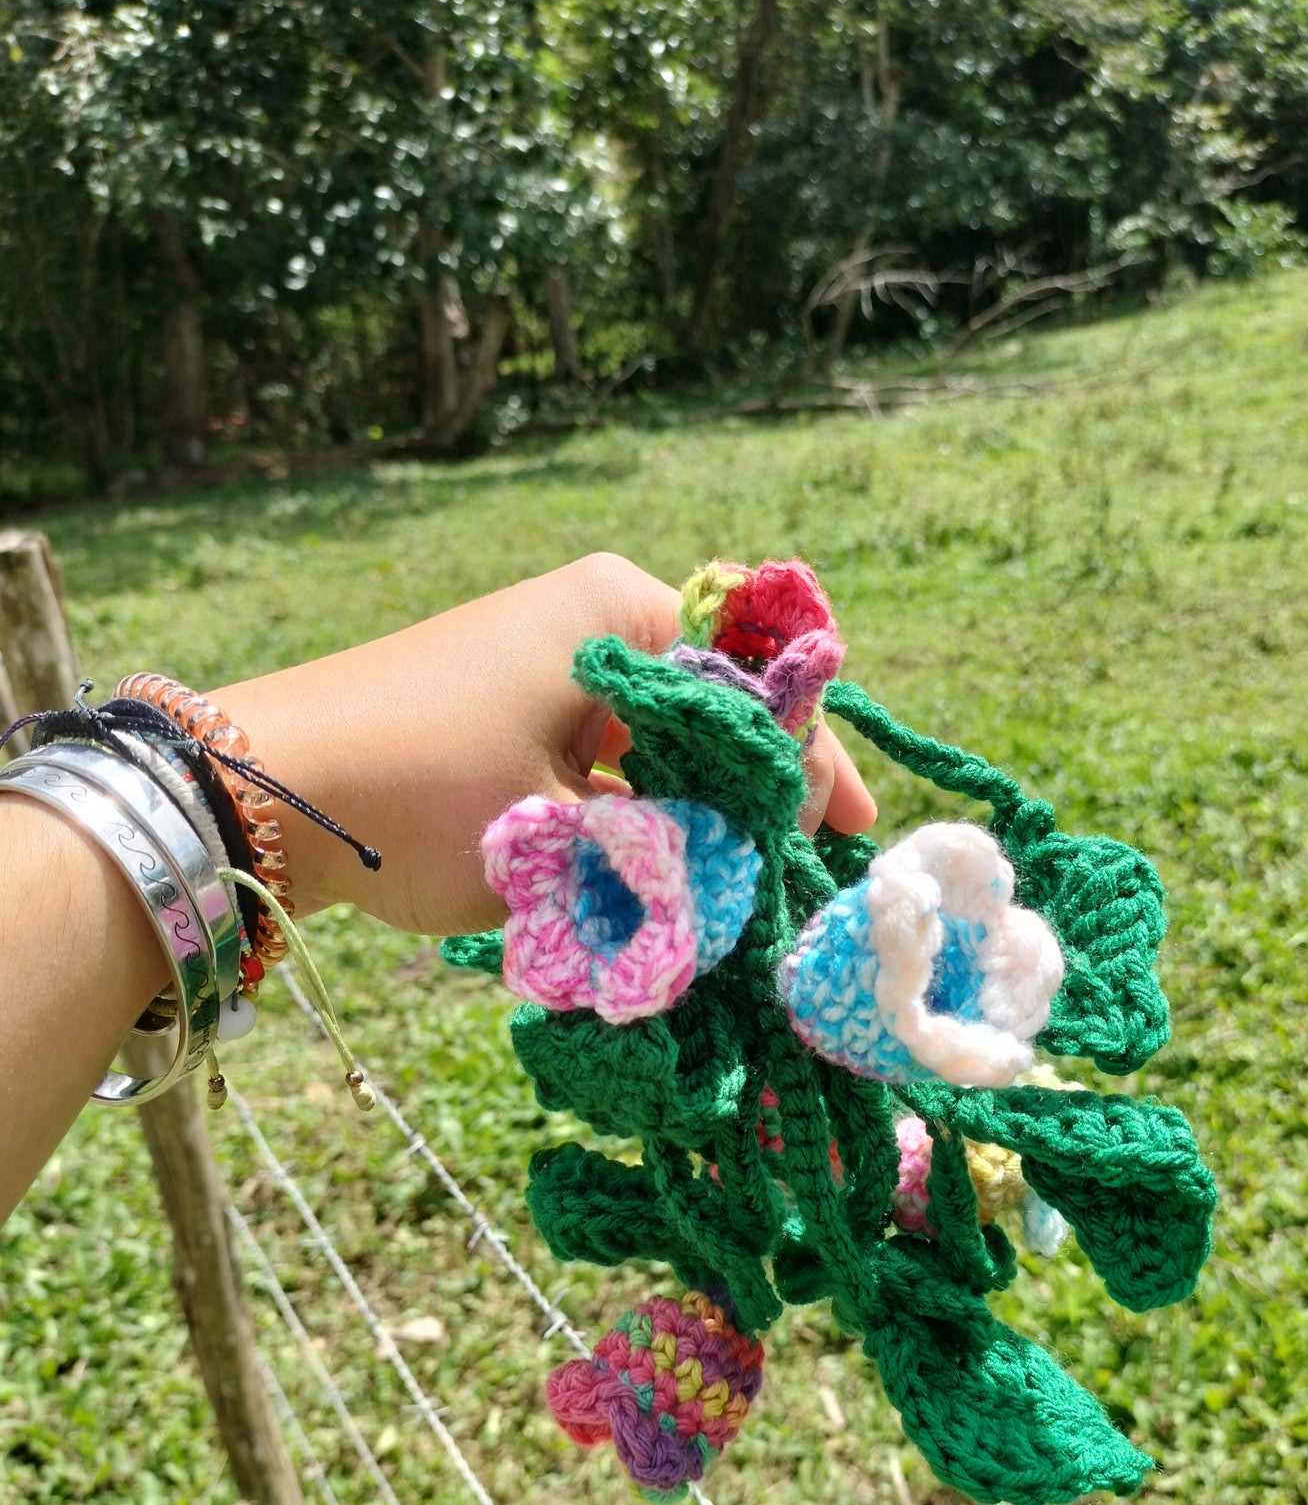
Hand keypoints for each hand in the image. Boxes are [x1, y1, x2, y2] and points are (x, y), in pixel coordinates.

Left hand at [214, 552, 875, 937]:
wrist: (261, 790)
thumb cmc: (428, 792)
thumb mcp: (573, 829)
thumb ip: (689, 838)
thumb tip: (774, 856)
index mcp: (622, 611)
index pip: (755, 688)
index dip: (811, 768)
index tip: (848, 839)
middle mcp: (590, 619)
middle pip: (709, 714)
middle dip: (749, 799)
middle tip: (789, 876)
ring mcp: (543, 662)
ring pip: (656, 743)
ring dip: (686, 817)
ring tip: (728, 893)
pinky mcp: (505, 709)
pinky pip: (600, 758)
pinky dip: (629, 816)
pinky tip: (652, 878)